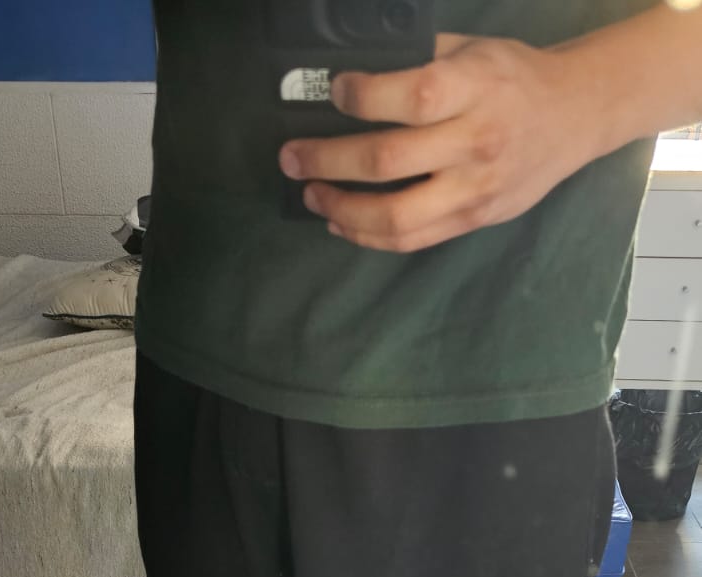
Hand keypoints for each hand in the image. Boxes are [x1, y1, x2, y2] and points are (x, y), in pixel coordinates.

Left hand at [278, 32, 605, 253]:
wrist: (572, 116)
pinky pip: (411, 238)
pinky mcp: (473, 220)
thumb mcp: (472, 50)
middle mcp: (476, 143)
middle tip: (292, 157)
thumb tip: (354, 69)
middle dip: (328, 159)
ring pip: (395, 215)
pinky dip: (368, 235)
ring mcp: (474, 189)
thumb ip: (420, 60)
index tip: (333, 91)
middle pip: (388, 161)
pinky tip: (340, 222)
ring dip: (341, 208)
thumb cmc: (513, 77)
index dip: (361, 96)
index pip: (410, 97)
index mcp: (476, 88)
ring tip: (310, 194)